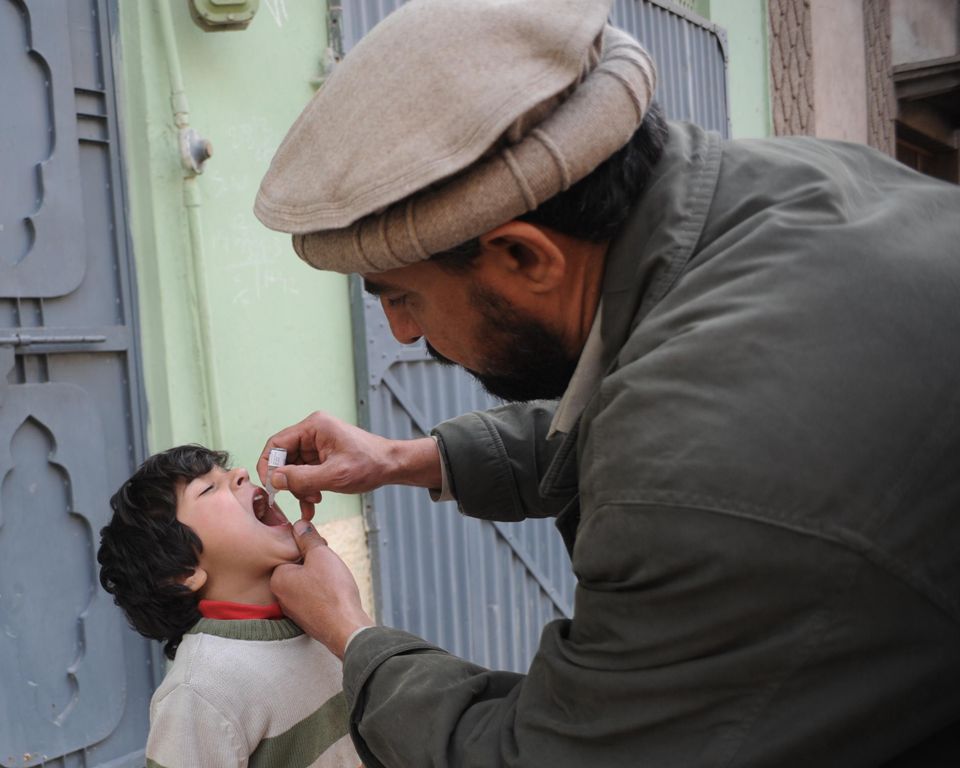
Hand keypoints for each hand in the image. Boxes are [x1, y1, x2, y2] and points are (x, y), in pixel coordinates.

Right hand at [257, 411, 441, 518]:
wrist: (392, 466)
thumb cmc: (370, 465)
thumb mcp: (335, 476)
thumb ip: (302, 479)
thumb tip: (274, 480)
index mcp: (314, 427)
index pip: (276, 444)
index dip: (269, 466)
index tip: (270, 488)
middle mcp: (312, 432)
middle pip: (284, 458)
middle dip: (289, 481)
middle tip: (300, 498)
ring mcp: (317, 445)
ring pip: (294, 469)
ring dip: (300, 488)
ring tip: (314, 502)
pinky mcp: (322, 457)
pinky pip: (305, 474)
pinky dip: (307, 489)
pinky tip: (313, 505)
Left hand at [271, 521, 373, 657]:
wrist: (346, 628)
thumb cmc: (332, 591)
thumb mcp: (320, 555)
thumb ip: (307, 538)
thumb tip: (299, 525)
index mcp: (278, 578)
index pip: (289, 552)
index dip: (309, 548)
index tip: (322, 551)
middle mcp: (280, 595)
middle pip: (298, 568)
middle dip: (315, 564)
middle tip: (331, 567)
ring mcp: (293, 610)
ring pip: (307, 583)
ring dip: (321, 578)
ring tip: (336, 582)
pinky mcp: (306, 619)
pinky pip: (314, 598)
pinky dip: (325, 594)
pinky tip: (336, 595)